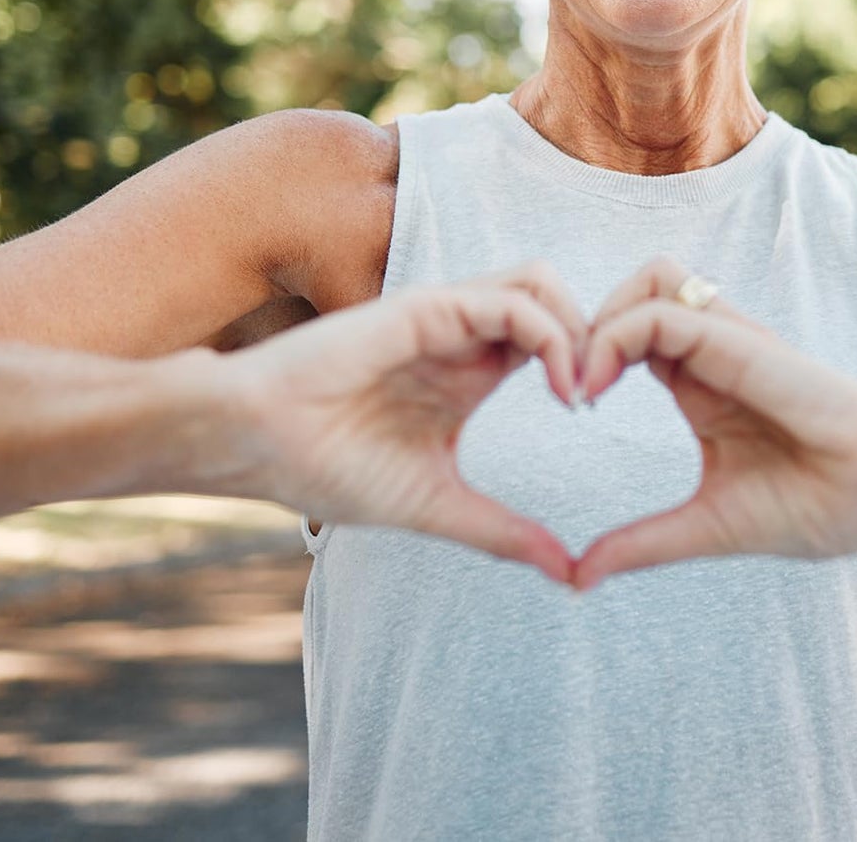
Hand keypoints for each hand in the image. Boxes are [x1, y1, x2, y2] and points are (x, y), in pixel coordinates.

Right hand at [226, 262, 585, 583]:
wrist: (256, 445)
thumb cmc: (329, 469)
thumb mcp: (437, 505)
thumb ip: (504, 531)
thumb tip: (569, 573)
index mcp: (470, 373)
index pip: (552, 340)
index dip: (588, 365)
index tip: (596, 418)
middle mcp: (464, 336)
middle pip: (556, 300)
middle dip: (597, 336)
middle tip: (600, 395)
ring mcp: (447, 317)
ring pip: (540, 283)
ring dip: (578, 327)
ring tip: (580, 390)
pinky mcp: (427, 308)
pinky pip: (510, 301)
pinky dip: (549, 334)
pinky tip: (558, 386)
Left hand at [572, 257, 856, 589]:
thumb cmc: (819, 505)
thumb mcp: (709, 525)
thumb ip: (644, 543)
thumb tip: (578, 576)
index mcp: (700, 383)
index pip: (631, 332)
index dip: (588, 354)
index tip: (568, 406)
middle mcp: (713, 351)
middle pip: (635, 290)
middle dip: (586, 324)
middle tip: (565, 386)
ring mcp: (731, 341)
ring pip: (651, 278)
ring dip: (604, 316)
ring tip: (582, 381)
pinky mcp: (746, 344)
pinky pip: (669, 311)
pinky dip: (621, 333)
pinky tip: (599, 384)